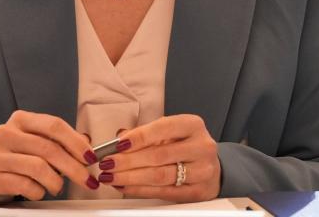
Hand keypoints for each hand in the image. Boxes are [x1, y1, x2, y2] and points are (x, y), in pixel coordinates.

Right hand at [0, 110, 99, 203]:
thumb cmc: (12, 157)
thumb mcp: (31, 141)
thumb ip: (56, 140)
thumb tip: (87, 144)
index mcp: (20, 119)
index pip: (54, 125)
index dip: (76, 142)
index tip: (90, 157)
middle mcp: (6, 133)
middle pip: (49, 149)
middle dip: (74, 167)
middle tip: (87, 179)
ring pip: (39, 168)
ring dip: (56, 182)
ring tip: (57, 187)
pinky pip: (25, 185)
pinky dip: (38, 192)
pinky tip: (38, 191)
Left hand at [96, 114, 220, 200]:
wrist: (210, 166)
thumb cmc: (185, 145)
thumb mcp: (170, 132)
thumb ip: (145, 134)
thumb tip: (119, 139)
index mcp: (193, 125)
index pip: (163, 128)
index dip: (139, 137)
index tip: (118, 144)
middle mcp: (201, 146)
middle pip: (159, 155)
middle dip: (128, 161)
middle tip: (108, 164)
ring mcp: (202, 171)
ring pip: (160, 176)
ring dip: (130, 177)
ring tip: (111, 177)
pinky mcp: (197, 191)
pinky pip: (163, 192)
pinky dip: (140, 190)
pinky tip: (125, 186)